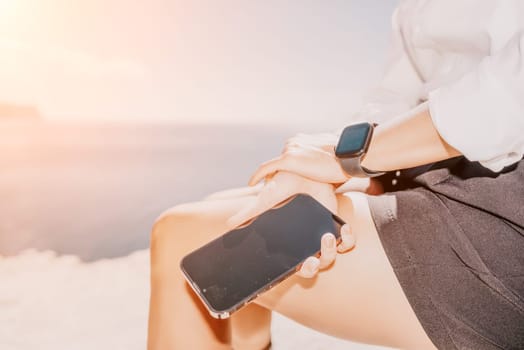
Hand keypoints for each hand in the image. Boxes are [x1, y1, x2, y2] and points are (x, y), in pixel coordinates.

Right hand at [226, 171, 354, 278]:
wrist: (306, 171)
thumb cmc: (285, 187)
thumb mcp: (267, 199)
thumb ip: (250, 213)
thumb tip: (229, 224)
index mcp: (290, 245)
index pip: (295, 267)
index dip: (299, 270)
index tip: (300, 265)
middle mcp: (307, 244)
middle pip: (313, 267)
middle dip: (312, 267)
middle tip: (311, 260)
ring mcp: (323, 237)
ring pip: (330, 258)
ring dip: (329, 252)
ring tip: (326, 237)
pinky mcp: (337, 227)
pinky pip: (347, 243)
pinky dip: (348, 239)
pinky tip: (344, 230)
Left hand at [248, 132, 348, 185]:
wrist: (350, 156)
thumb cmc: (345, 162)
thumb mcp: (331, 160)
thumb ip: (321, 164)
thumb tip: (326, 176)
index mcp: (303, 141)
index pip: (289, 157)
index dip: (286, 171)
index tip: (283, 181)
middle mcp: (294, 142)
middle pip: (280, 163)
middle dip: (277, 176)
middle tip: (276, 190)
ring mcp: (290, 149)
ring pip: (274, 168)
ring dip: (272, 179)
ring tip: (268, 192)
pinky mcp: (288, 159)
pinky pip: (266, 168)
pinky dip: (258, 175)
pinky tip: (252, 184)